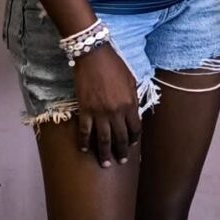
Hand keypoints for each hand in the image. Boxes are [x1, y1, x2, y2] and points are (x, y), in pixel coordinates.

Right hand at [71, 46, 141, 166]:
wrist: (93, 55)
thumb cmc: (114, 65)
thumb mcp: (130, 80)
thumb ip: (132, 98)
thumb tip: (132, 112)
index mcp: (130, 104)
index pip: (135, 129)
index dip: (134, 139)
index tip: (132, 144)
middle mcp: (116, 112)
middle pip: (120, 137)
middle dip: (121, 151)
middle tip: (120, 161)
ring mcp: (99, 112)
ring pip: (103, 139)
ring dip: (104, 153)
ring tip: (104, 164)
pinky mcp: (85, 110)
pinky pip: (85, 131)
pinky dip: (84, 142)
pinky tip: (84, 149)